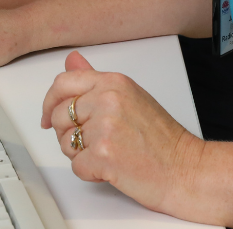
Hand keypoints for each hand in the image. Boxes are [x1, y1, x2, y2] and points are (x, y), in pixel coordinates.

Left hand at [41, 51, 202, 215]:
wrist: (183, 166)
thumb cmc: (161, 136)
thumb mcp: (129, 95)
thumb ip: (96, 79)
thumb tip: (72, 59)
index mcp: (114, 82)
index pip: (64, 82)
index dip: (50, 102)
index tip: (48, 115)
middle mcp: (108, 99)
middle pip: (58, 115)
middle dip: (67, 133)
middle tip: (89, 141)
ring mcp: (105, 126)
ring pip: (64, 142)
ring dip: (79, 153)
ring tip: (105, 152)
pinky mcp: (103, 154)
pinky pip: (76, 166)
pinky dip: (89, 172)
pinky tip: (110, 167)